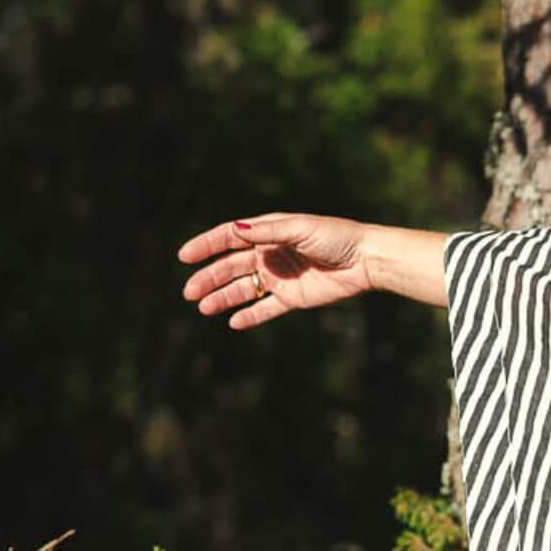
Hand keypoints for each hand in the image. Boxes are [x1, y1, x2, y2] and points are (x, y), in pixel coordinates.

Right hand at [176, 212, 372, 329]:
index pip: (229, 238)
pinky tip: (232, 322)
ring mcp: (280, 277)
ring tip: (203, 308)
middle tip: (189, 292)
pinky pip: (266, 308)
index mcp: (269, 233)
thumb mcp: (300, 229)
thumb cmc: (335, 237)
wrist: (366, 261)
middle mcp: (270, 254)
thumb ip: (267, 232)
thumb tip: (235, 230)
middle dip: (208, 278)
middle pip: (230, 267)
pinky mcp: (293, 297)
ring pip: (243, 289)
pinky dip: (250, 315)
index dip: (205, 246)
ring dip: (222, 298)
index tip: (184, 256)